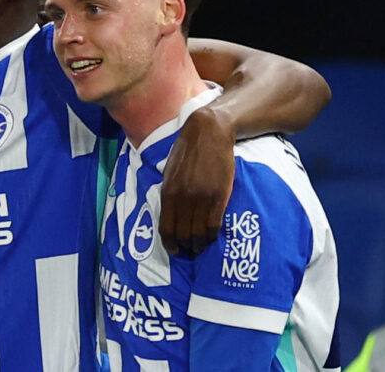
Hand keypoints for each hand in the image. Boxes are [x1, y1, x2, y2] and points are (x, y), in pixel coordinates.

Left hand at [159, 106, 235, 254]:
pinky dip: (212, 235)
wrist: (210, 133)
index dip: (170, 243)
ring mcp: (201, 198)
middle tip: (190, 251)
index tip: (174, 251)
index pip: (166, 227)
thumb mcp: (170, 170)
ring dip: (200, 244)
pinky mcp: (219, 195)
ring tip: (201, 247)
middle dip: (185, 247)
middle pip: (183, 233)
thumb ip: (169, 191)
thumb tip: (168, 211)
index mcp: (168, 191)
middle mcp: (183, 198)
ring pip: (199, 232)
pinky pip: (214, 224)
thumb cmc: (188, 150)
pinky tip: (212, 239)